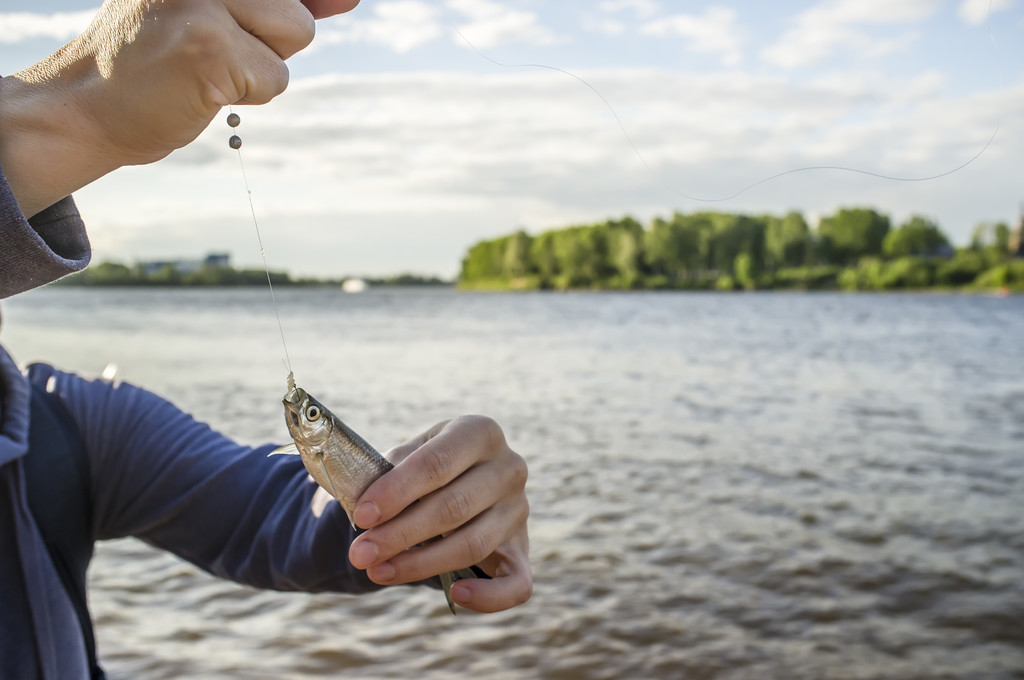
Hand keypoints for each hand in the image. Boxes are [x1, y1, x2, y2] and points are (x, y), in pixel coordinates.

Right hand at [0, 0, 358, 216]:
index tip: (308, 19)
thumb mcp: (213, 10)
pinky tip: (199, 87)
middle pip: (298, 10)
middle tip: (213, 49)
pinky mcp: (209, 48)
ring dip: (261, 66)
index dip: (310, 3)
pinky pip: (275, 78)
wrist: (84, 106)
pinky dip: (249, 95)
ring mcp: (203, 2)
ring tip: (205, 66)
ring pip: (295, 35)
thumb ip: (275, 2)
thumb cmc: (154, 60)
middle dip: (272, 39)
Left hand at [348, 416, 531, 613]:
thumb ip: (384, 474)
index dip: (397, 491)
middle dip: (400, 533)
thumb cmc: (421, 471)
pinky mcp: (523, 551)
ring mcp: (519, 511)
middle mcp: (509, 468)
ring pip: (474, 544)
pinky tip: (457, 595)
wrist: (453, 485)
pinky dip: (489, 596)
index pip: (438, 462)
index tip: (362, 516)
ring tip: (378, 572)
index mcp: (479, 432)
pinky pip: (517, 584)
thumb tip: (357, 501)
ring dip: (421, 564)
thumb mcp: (404, 458)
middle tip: (359, 553)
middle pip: (454, 506)